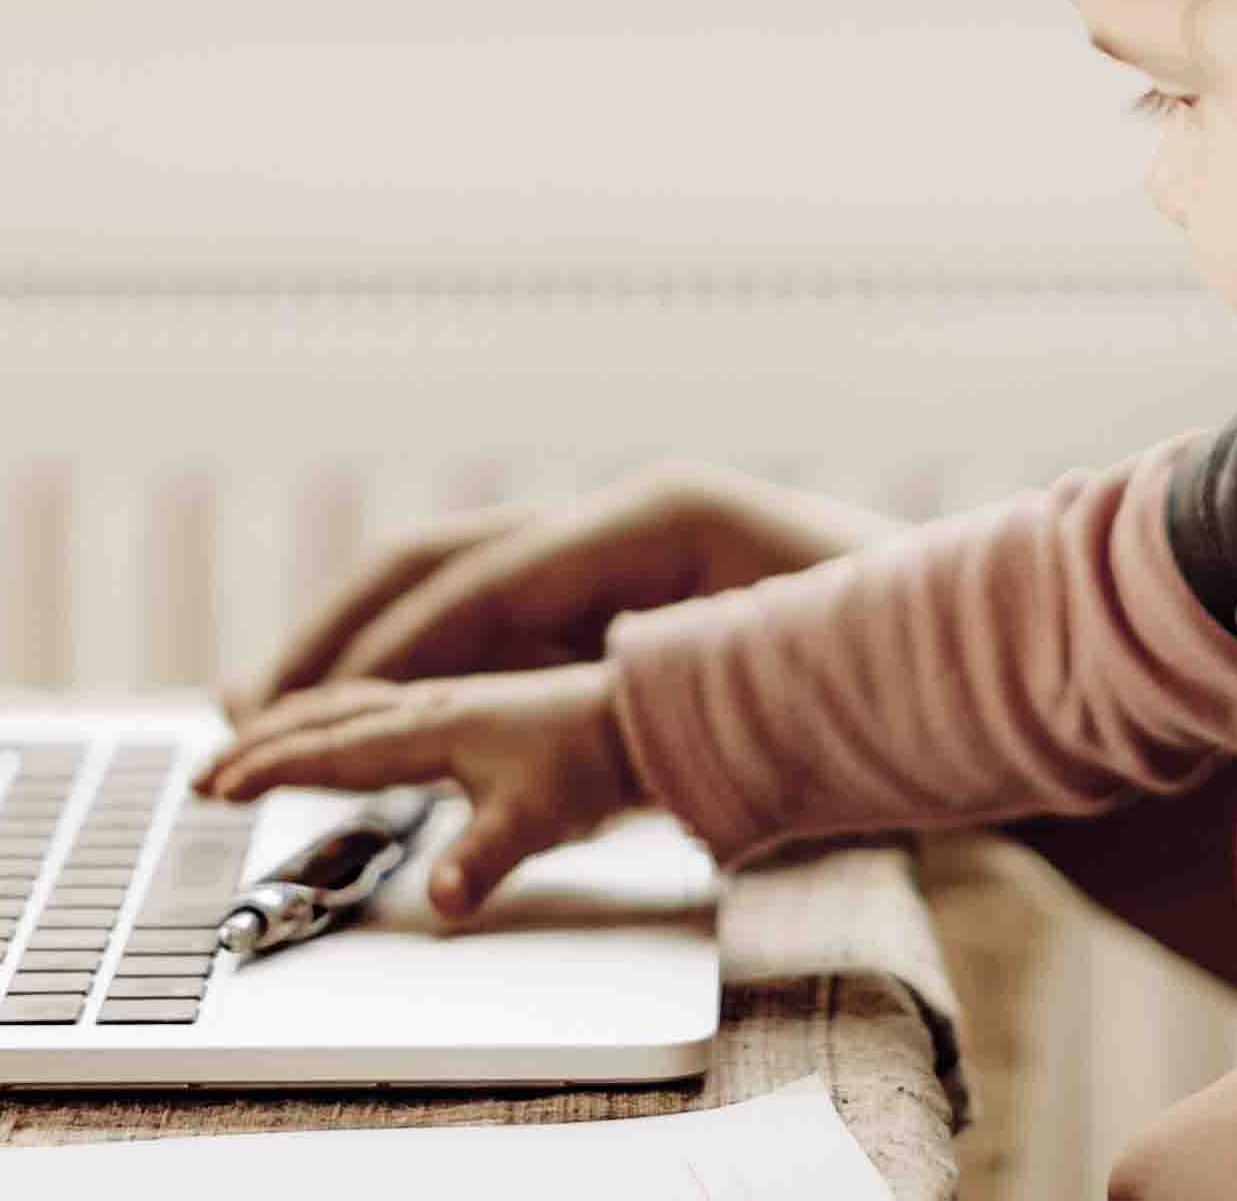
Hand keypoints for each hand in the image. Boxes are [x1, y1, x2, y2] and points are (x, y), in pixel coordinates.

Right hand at [196, 663, 642, 920]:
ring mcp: (442, 706)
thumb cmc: (592, 761)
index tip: (218, 787)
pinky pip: (371, 709)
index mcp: (431, 727)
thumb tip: (444, 900)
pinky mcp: (458, 713)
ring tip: (243, 746)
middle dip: (257, 746)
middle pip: (322, 720)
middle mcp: (428, 708)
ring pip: (344, 708)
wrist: (642, 720)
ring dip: (288, 727)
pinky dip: (329, 720)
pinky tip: (331, 733)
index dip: (271, 769)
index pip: (331, 749)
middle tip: (203, 775)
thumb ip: (482, 856)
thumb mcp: (535, 819)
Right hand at [224, 467, 904, 718]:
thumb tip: (604, 698)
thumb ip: (699, 686)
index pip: (492, 580)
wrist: (989, 648)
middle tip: (248, 714)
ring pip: (449, 590)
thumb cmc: (916, 654)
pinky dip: (412, 666)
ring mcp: (615, 557)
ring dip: (354, 648)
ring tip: (265, 715)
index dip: (398, 649)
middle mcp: (624, 520)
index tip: (320, 716)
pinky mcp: (617, 602)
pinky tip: (360, 722)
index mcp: (661, 515)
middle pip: (442, 562)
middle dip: (338, 636)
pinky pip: (487, 625)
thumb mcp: (813, 665)